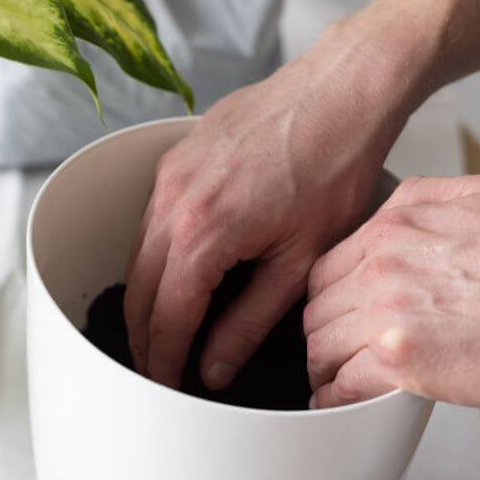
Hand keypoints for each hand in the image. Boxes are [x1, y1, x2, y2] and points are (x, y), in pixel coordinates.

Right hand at [124, 28, 423, 389]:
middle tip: (158, 371)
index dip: (164, 361)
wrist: (341, 91)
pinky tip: (178, 270)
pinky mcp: (176, 157)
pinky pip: (150, 218)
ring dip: (146, 296)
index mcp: (203, 232)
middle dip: (144, 337)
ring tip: (166, 330)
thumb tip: (214, 367)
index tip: (167, 388)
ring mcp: (169, 174)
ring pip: (138, 252)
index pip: (166, 317)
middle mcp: (173, 201)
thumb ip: (251, 321)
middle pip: (138, 289)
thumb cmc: (336, 167)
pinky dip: (154, 254)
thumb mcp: (301, 259)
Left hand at [305, 174, 479, 408]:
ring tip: (336, 380)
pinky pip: (343, 383)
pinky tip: (341, 402)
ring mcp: (387, 311)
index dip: (330, 296)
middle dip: (325, 331)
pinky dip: (336, 397)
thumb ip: (431, 197)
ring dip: (326, 366)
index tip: (336, 313)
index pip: (329, 265)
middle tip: (335, 350)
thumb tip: (401, 208)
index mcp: (396, 225)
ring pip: (323, 344)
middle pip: (319, 305)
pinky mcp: (400, 359)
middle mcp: (382, 264)